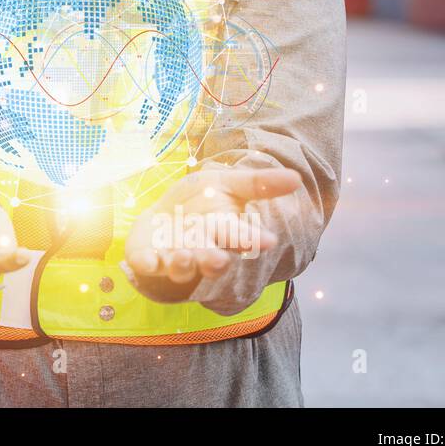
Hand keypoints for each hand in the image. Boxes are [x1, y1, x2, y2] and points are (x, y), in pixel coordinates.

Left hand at [124, 164, 301, 294]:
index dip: (252, 239)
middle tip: (219, 260)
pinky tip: (149, 260)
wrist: (162, 216)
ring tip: (184, 256)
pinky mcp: (148, 259)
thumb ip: (257, 184)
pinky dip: (148, 263)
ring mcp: (174, 257)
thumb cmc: (199, 202)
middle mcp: (201, 249)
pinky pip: (147, 265)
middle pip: (210, 259)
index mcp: (224, 232)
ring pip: (181, 266)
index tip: (267, 240)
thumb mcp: (224, 183)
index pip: (240, 238)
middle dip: (214, 261)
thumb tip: (296, 178)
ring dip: (183, 264)